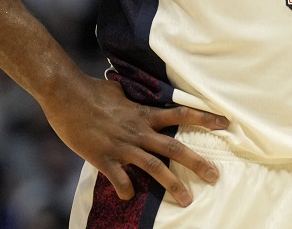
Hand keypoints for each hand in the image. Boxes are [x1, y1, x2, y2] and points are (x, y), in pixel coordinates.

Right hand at [41, 75, 228, 206]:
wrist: (66, 95)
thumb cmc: (92, 90)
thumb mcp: (121, 91)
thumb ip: (134, 98)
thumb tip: (139, 94)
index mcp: (144, 113)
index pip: (181, 114)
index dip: (204, 118)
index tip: (225, 124)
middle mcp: (138, 130)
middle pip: (174, 148)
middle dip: (197, 163)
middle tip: (215, 176)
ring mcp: (122, 146)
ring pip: (153, 167)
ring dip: (171, 184)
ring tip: (186, 200)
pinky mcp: (103, 158)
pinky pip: (119, 179)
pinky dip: (126, 190)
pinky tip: (129, 197)